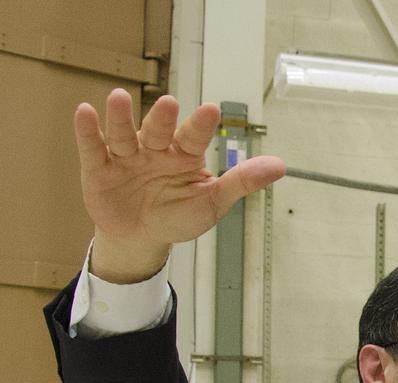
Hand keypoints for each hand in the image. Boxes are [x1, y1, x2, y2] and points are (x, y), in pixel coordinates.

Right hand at [74, 88, 284, 281]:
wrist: (141, 239)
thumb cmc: (179, 216)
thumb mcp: (213, 202)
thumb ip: (242, 182)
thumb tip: (280, 166)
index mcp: (183, 156)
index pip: (193, 137)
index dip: (200, 125)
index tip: (212, 110)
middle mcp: (154, 150)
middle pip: (158, 131)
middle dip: (161, 119)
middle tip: (168, 104)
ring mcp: (125, 157)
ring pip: (123, 134)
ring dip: (120, 117)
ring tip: (118, 97)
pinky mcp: (98, 168)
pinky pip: (93, 148)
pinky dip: (88, 132)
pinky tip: (86, 111)